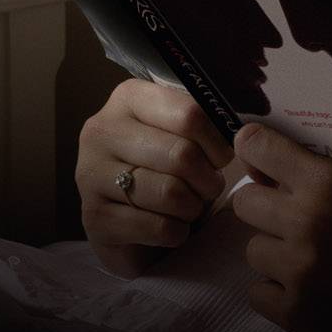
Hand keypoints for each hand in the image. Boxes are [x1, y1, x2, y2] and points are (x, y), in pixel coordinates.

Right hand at [75, 78, 236, 278]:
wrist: (126, 222)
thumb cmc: (163, 170)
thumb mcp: (181, 134)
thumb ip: (205, 125)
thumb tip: (241, 135)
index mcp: (129, 98)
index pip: (190, 114)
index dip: (218, 142)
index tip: (222, 159)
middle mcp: (102, 131)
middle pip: (182, 155)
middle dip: (208, 180)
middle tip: (208, 189)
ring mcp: (90, 174)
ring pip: (170, 193)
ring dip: (192, 208)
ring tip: (189, 208)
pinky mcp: (93, 218)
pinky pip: (158, 227)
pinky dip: (177, 233)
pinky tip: (172, 229)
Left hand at [226, 120, 331, 331]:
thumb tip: (290, 152)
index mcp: (329, 183)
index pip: (260, 148)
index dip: (255, 149)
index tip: (257, 155)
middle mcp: (306, 222)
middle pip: (244, 201)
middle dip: (264, 206)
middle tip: (289, 218)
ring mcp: (298, 270)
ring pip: (252, 250)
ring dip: (275, 253)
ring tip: (306, 260)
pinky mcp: (296, 313)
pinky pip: (257, 293)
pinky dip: (277, 292)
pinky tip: (305, 290)